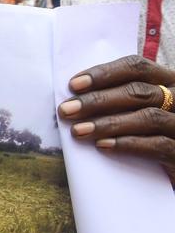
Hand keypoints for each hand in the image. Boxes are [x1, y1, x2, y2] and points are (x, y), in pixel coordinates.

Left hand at [59, 55, 174, 172]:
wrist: (169, 164)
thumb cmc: (149, 133)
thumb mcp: (136, 110)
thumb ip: (116, 99)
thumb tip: (75, 97)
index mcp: (168, 82)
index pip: (137, 68)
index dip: (104, 73)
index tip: (74, 85)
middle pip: (139, 92)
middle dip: (98, 100)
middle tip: (67, 109)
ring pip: (149, 117)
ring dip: (109, 123)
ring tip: (78, 130)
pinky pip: (158, 145)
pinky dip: (128, 144)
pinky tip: (103, 145)